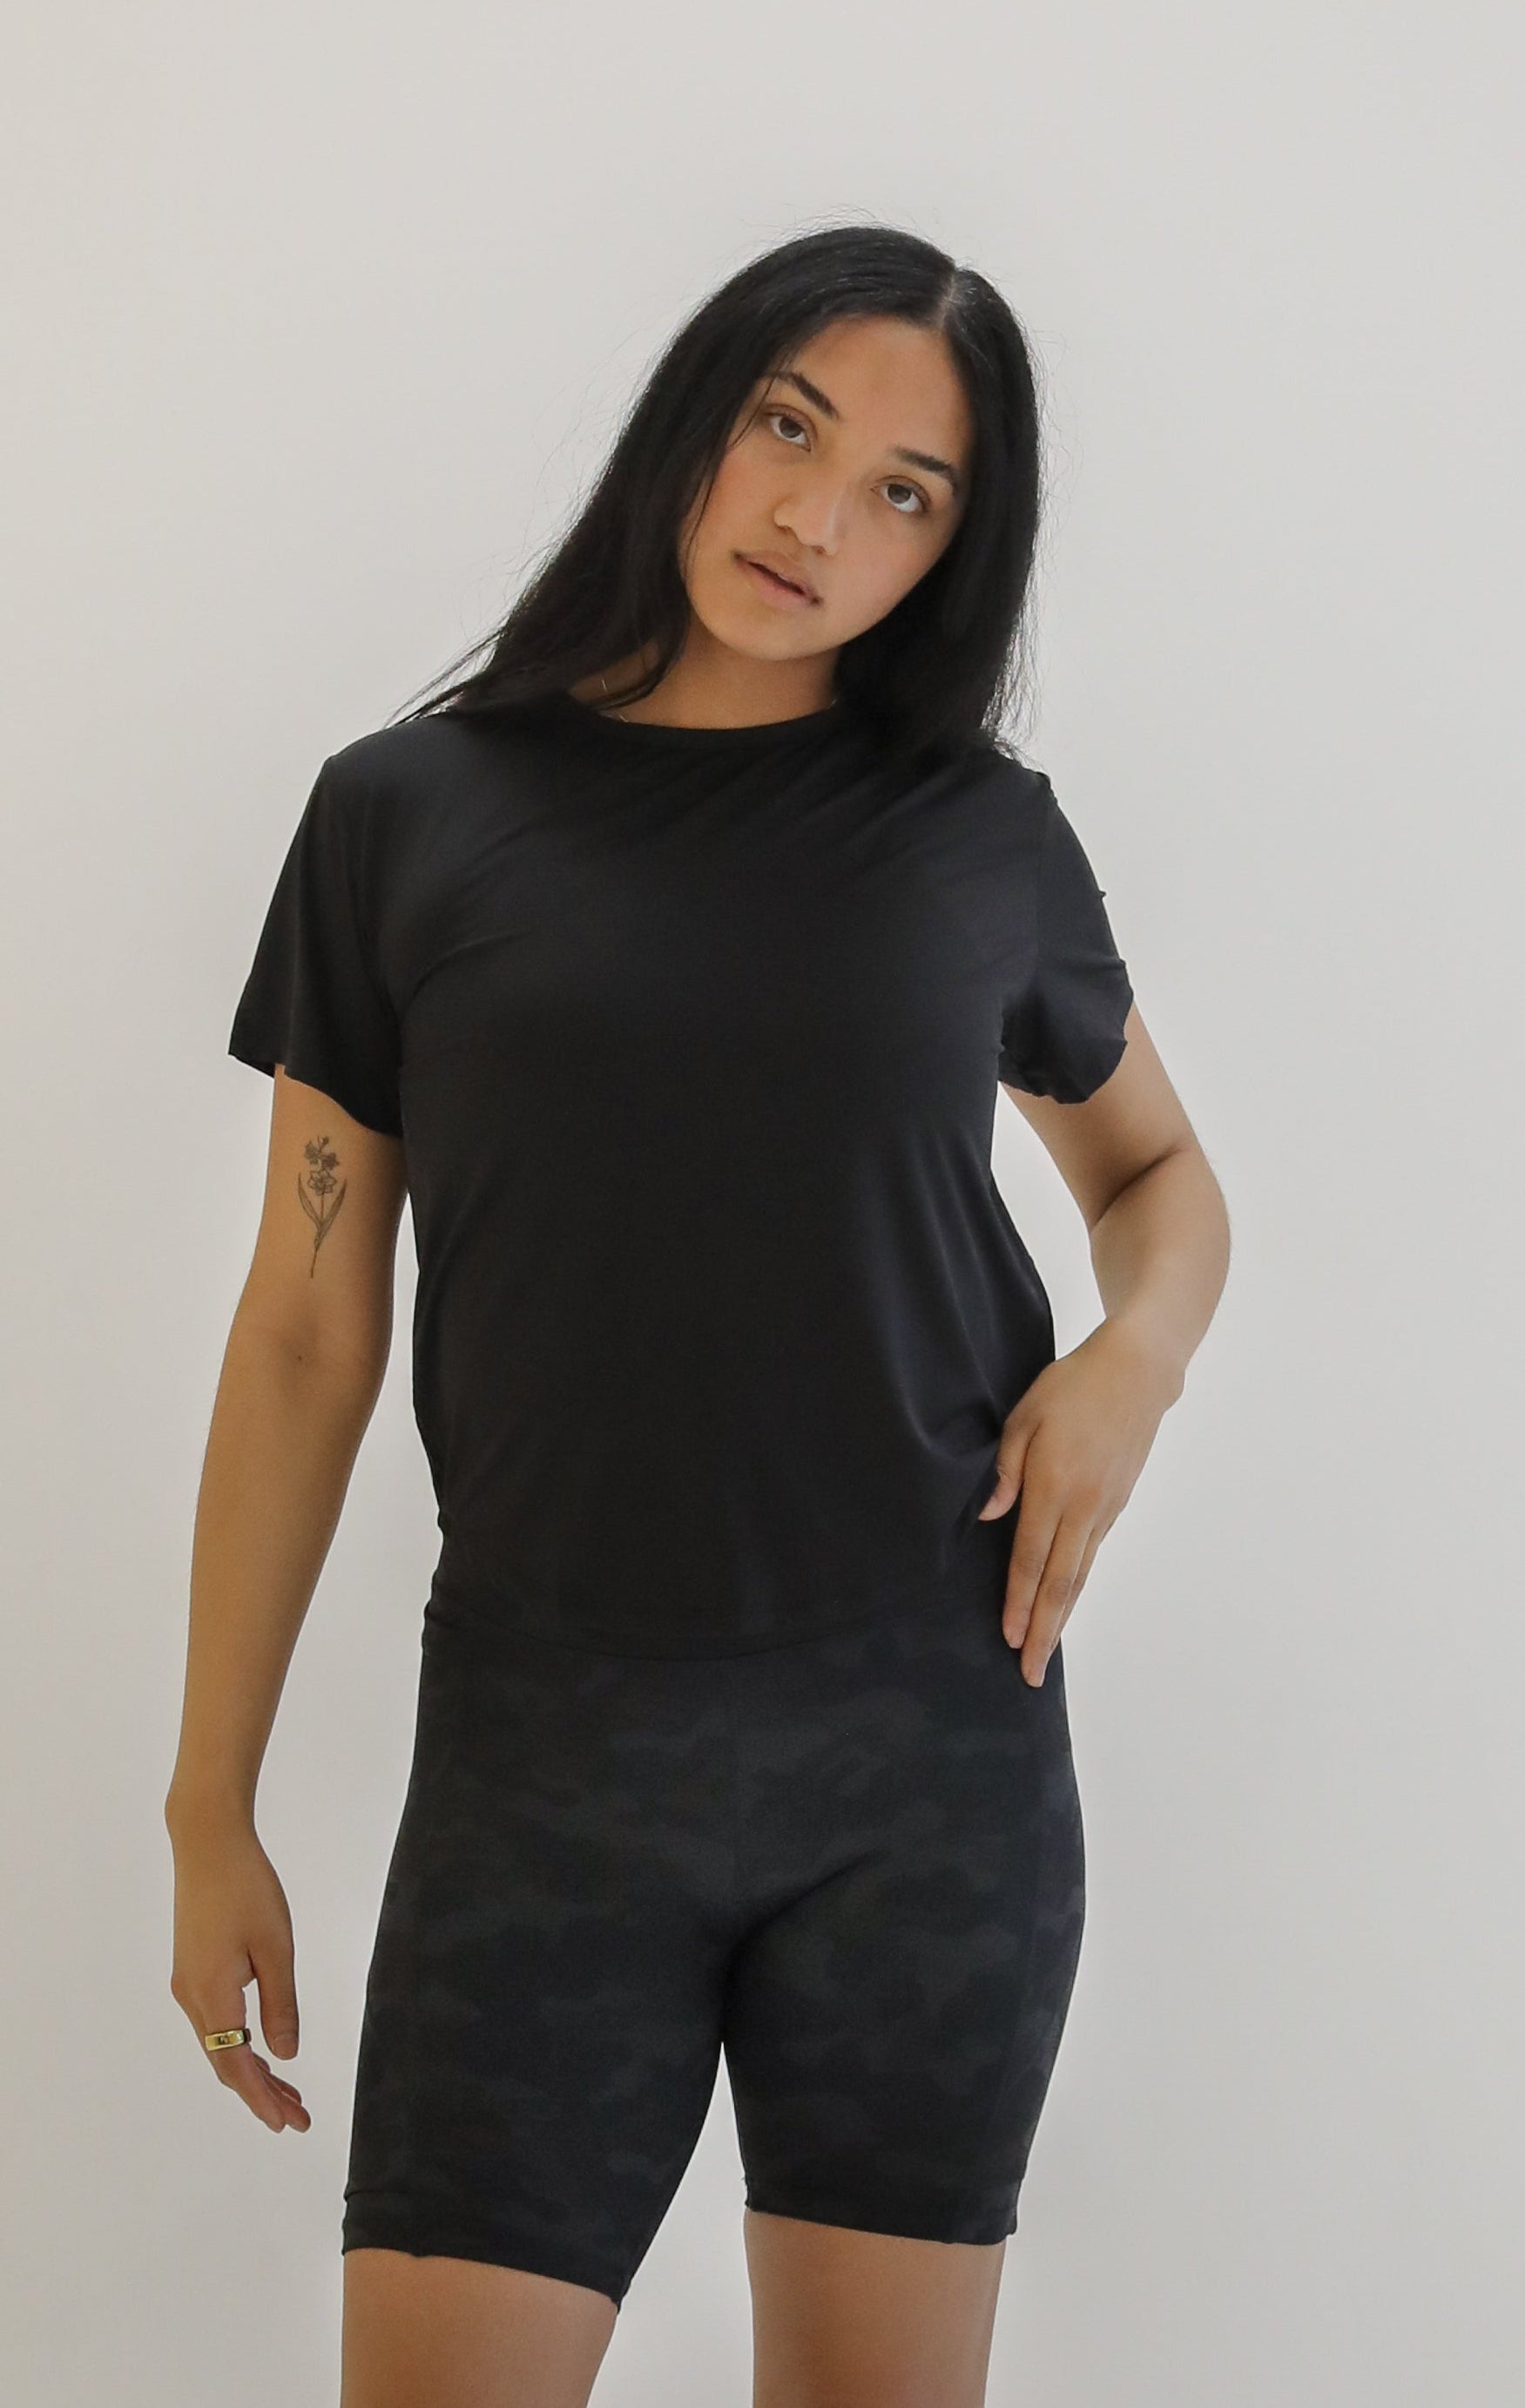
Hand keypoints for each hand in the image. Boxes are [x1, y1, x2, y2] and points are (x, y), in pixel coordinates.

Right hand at [166, 1817, 310, 2133]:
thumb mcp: (275, 1947)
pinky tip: (260, 2047)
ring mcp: (188, 1983)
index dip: (262, 2098)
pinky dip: (239, 2043)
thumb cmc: (247, 1888)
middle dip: (260, 2093)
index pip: (236, 2066)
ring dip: (251, 2069)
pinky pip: (215, 2022)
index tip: (290, 2123)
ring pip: (219, 2043)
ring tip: (288, 2091)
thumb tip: (286, 2056)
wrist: (207, 1843)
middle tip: (298, 2116)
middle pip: (225, 2061)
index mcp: (212, 1995)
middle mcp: (192, 1997)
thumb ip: (281, 2004)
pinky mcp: (192, 1968)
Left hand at [978, 1317, 1178, 1685]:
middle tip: (1031, 1672)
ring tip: (1046, 1650)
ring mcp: (1104, 1508)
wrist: (1137, 1373)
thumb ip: (1005, 1470)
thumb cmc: (1071, 1387)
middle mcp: (1083, 1506)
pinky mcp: (1116, 1504)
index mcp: (1054, 1485)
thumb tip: (988, 1517)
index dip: (1019, 1602)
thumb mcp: (1024, 1416)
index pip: (1031, 1558)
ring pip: (1080, 1574)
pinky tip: (1065, 1602)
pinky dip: (1077, 1586)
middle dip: (1044, 1630)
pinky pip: (1092, 1555)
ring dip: (1061, 1616)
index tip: (1010, 1639)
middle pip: (1060, 1582)